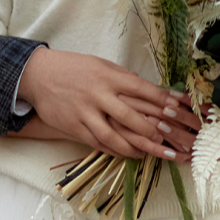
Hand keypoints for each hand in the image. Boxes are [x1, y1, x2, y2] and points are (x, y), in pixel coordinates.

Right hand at [15, 48, 203, 160]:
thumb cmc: (74, 69)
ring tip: (150, 152)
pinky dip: (116, 151)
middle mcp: (99, 95)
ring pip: (115, 136)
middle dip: (153, 130)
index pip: (142, 90)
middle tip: (168, 138)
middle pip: (132, 117)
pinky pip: (99, 143)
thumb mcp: (101, 66)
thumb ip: (123, 78)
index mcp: (109, 77)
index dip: (163, 100)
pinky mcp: (74, 127)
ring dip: (135, 147)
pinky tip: (129, 154)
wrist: (38, 75)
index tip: (180, 109)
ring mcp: (86, 113)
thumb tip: (149, 89)